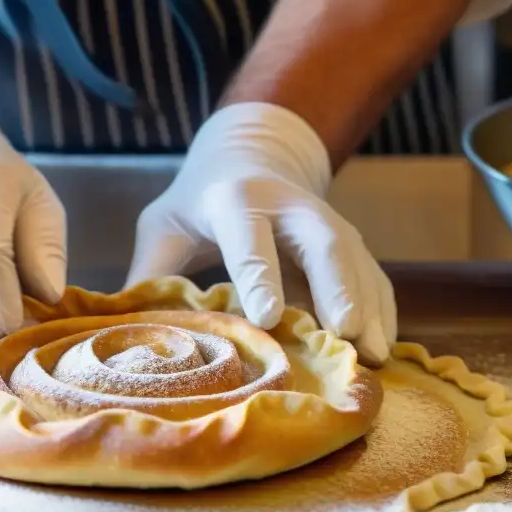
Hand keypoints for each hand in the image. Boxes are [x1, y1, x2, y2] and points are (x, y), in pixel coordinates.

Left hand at [126, 103, 395, 363]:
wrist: (251, 154)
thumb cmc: (198, 200)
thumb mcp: (163, 225)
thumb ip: (148, 273)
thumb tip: (127, 331)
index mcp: (235, 199)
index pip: (249, 237)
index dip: (260, 276)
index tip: (268, 319)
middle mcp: (290, 206)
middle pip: (323, 241)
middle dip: (338, 286)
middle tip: (347, 333)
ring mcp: (326, 222)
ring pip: (357, 261)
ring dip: (370, 307)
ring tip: (375, 357)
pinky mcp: (349, 241)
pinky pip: (373, 275)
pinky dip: (382, 311)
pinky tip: (384, 349)